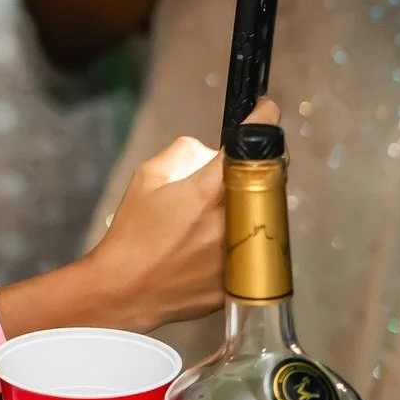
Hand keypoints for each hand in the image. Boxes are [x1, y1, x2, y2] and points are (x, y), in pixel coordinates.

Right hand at [84, 99, 280, 331]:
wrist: (129, 288)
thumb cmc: (133, 231)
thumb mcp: (147, 178)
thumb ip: (183, 154)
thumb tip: (210, 154)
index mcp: (209, 192)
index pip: (249, 147)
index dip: (262, 122)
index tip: (266, 110)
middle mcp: (234, 222)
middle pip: (270, 181)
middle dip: (261, 166)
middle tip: (245, 165)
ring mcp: (244, 253)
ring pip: (269, 215)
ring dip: (258, 202)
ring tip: (229, 208)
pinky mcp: (246, 278)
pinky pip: (258, 246)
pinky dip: (248, 236)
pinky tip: (221, 241)